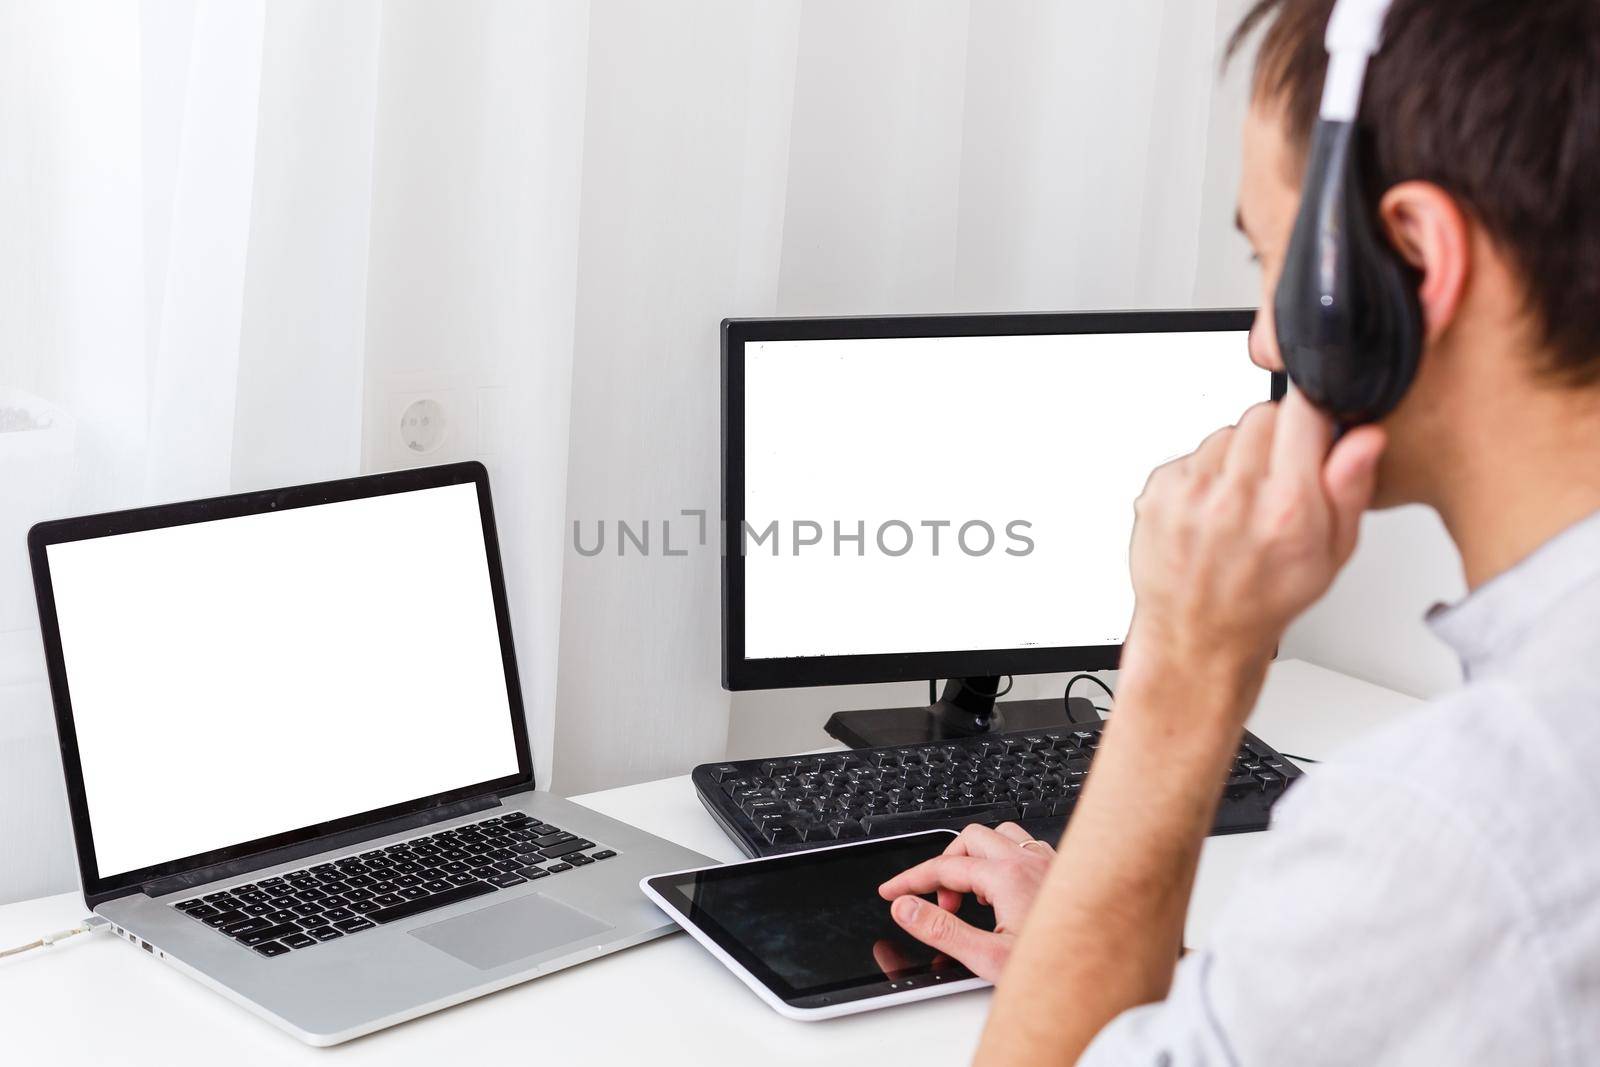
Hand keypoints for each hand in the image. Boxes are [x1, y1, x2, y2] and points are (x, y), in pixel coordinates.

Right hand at [876, 823, 1053, 981]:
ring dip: (976, 858)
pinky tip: (1004, 890)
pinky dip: (1004, 861)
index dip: (911, 879)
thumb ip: (941, 930)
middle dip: (944, 866)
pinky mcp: (1066, 872)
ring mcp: (1051, 863)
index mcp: (1008, 876)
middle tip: (937, 902)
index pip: (944, 867)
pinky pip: (1026, 847)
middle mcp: (1031, 861)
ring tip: (969, 894)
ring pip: (1001, 836)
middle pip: (969, 838)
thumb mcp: (987, 958)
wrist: (1105, 975)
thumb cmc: (1061, 970)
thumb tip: (907, 909)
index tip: (892, 891)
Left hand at [1121, 389, 1384, 696]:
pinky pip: (1192, 456)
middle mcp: (1234, 496)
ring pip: (1225, 433)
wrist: (1200, 635)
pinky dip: (1204, 474)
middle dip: (1277, 437)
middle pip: (1262, 414)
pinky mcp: (1158, 492)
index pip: (1303, 411)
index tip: (1314, 428)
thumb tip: (1364, 436)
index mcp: (1286, 507)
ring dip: (1238, 457)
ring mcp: (1190, 493)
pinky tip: (1212, 511)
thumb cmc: (1265, 599)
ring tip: (1242, 503)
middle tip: (1278, 480)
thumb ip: (1351, 487)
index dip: (1313, 413)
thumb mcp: (1332, 553)